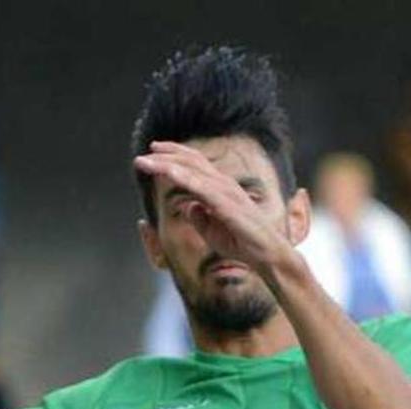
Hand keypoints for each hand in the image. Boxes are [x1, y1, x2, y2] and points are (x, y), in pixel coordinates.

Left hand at [134, 141, 292, 268]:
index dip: (174, 155)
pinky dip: (182, 177)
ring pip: (191, 170)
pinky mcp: (226, 204)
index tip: (153, 152)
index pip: (196, 164)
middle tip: (144, 153)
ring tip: (144, 161)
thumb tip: (188, 206)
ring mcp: (225, 192)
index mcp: (221, 188)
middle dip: (165, 154)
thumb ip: (199, 217)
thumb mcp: (212, 230)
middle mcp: (223, 185)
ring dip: (165, 164)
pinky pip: (200, 187)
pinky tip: (166, 171)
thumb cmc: (242, 242)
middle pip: (191, 161)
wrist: (266, 254)